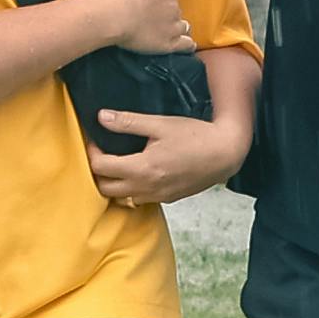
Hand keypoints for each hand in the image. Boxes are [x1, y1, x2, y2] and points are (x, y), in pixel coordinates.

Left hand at [87, 105, 245, 206]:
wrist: (226, 153)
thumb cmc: (196, 136)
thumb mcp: (160, 124)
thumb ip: (128, 122)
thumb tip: (102, 117)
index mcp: (142, 168)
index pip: (100, 167)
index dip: (92, 152)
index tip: (94, 140)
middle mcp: (146, 188)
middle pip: (105, 189)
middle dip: (98, 172)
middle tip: (102, 154)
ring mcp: (157, 197)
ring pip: (122, 198)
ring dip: (114, 184)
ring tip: (118, 164)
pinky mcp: (168, 199)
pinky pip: (140, 199)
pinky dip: (132, 190)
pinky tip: (140, 173)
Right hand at [88, 0, 193, 56]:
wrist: (113, 14)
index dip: (160, 6)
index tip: (151, 11)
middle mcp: (174, 6)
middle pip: (175, 13)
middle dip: (167, 19)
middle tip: (154, 25)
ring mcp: (173, 26)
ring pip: (182, 28)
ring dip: (176, 31)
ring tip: (169, 36)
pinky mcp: (169, 43)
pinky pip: (186, 45)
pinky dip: (187, 47)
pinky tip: (188, 49)